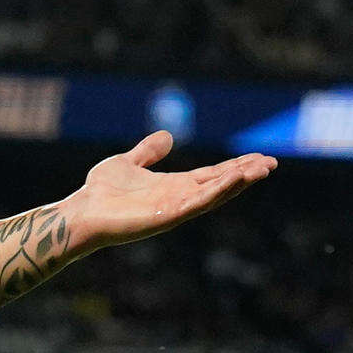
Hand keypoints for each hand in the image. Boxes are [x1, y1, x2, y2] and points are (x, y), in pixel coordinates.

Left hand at [60, 131, 275, 251]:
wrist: (81, 211)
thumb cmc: (100, 193)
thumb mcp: (127, 163)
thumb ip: (147, 152)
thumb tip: (167, 136)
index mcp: (173, 186)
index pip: (212, 174)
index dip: (235, 166)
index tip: (259, 157)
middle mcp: (179, 198)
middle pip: (220, 184)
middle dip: (245, 173)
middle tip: (271, 162)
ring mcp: (175, 208)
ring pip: (215, 193)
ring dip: (239, 182)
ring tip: (262, 169)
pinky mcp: (168, 216)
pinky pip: (199, 202)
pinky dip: (219, 190)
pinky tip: (235, 179)